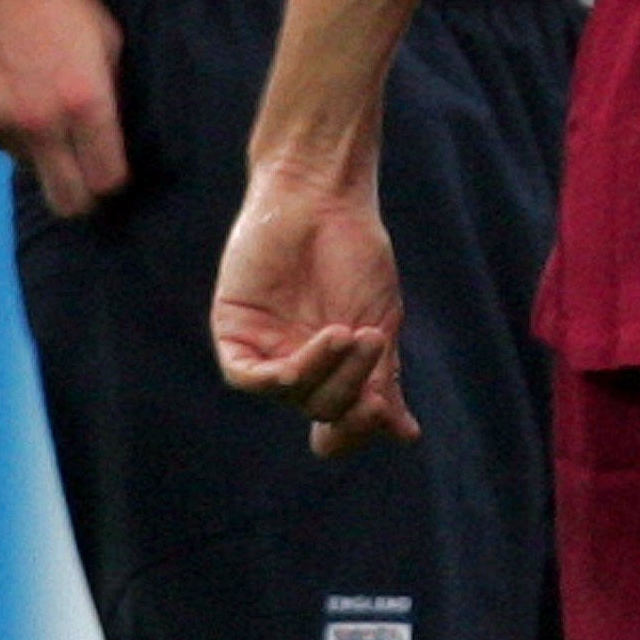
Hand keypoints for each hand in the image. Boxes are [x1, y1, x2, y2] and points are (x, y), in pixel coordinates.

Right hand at [0, 0, 127, 216]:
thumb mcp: (108, 42)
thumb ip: (110, 96)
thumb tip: (115, 137)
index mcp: (85, 104)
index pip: (106, 181)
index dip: (115, 183)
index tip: (116, 173)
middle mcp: (39, 123)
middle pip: (67, 200)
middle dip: (82, 196)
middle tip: (87, 177)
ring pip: (28, 165)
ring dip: (41, 150)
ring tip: (42, 104)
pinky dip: (8, 127)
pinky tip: (11, 87)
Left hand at [213, 163, 415, 456]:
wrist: (322, 201)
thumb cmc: (355, 256)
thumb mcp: (379, 323)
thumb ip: (383, 379)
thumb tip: (406, 438)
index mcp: (332, 369)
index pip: (337, 424)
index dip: (357, 430)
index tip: (385, 413)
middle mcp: (296, 366)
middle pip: (320, 408)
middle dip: (352, 389)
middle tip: (375, 345)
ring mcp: (264, 351)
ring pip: (290, 395)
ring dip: (327, 373)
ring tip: (354, 333)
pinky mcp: (233, 334)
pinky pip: (249, 378)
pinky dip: (283, 374)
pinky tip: (315, 349)